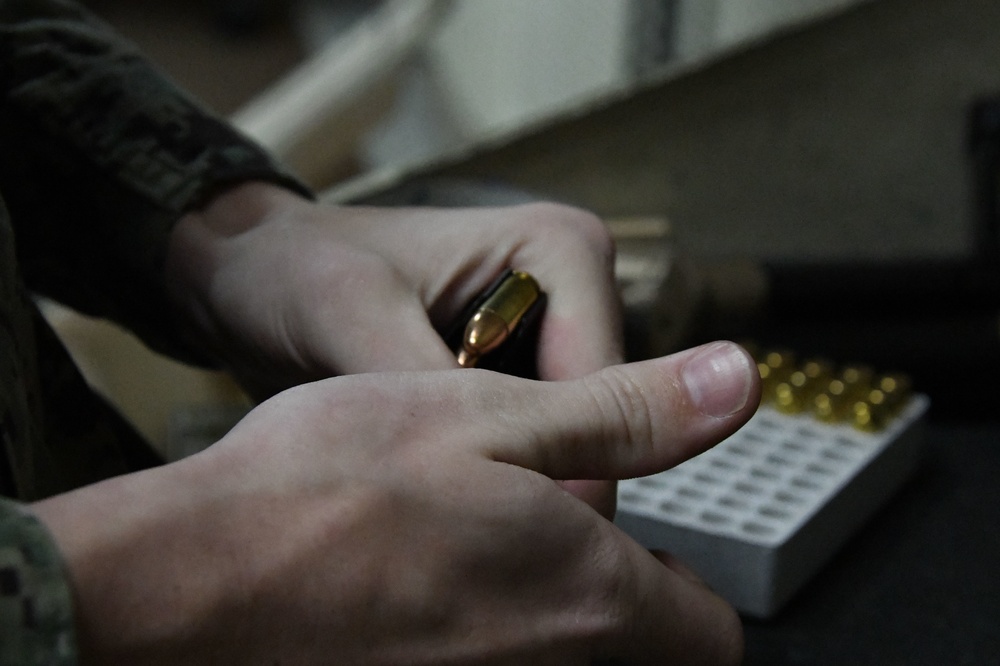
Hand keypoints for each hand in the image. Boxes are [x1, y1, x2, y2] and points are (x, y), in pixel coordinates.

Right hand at [33, 342, 758, 664]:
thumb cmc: (331, 486)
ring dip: (528, 598)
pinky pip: (478, 659)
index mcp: (588, 594)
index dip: (686, 579)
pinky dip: (468, 625)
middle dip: (601, 585)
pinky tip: (405, 574)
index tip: (636, 530)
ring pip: (548, 652)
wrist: (186, 581)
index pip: (710, 633)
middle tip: (531, 512)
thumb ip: (629, 413)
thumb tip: (739, 384)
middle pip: (626, 645)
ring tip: (457, 533)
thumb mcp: (492, 412)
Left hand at [167, 181, 622, 514]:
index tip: (507, 551)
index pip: (604, 391)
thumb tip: (489, 475)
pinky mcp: (513, 380)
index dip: (562, 474)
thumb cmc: (293, 268)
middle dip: (533, 483)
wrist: (249, 273)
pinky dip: (487, 483)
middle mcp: (569, 295)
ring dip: (510, 489)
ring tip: (440, 528)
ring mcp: (543, 342)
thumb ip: (428, 386)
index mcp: (561, 253)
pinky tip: (438, 512)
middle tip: (458, 543)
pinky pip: (525, 451)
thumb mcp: (352, 315)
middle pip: (593, 426)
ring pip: (563, 448)